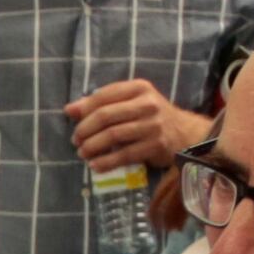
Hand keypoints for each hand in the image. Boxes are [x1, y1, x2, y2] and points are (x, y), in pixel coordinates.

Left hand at [62, 78, 196, 173]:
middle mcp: (147, 104)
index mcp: (139, 88)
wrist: (184, 133)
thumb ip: (102, 103)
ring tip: (82, 153)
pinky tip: (95, 166)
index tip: (73, 120)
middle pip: (106, 116)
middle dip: (85, 130)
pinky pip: (125, 155)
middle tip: (75, 140)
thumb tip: (69, 109)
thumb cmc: (150, 116)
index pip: (104, 96)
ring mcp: (153, 125)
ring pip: (113, 135)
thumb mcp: (130, 102)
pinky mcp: (156, 145)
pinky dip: (106, 162)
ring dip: (92, 147)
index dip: (84, 109)